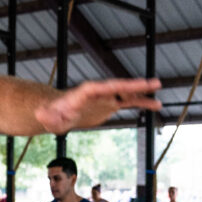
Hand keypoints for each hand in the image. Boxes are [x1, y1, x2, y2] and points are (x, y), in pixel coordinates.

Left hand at [34, 79, 160, 133]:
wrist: (55, 113)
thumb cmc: (51, 115)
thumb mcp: (47, 118)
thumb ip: (47, 116)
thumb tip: (41, 115)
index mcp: (85, 92)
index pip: (102, 87)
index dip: (115, 86)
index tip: (129, 87)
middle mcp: (98, 91)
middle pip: (119, 86)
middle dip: (135, 85)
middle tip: (153, 83)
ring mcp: (106, 97)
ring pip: (127, 93)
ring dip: (142, 93)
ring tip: (159, 95)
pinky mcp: (109, 104)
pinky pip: (128, 102)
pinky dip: (141, 103)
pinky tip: (155, 105)